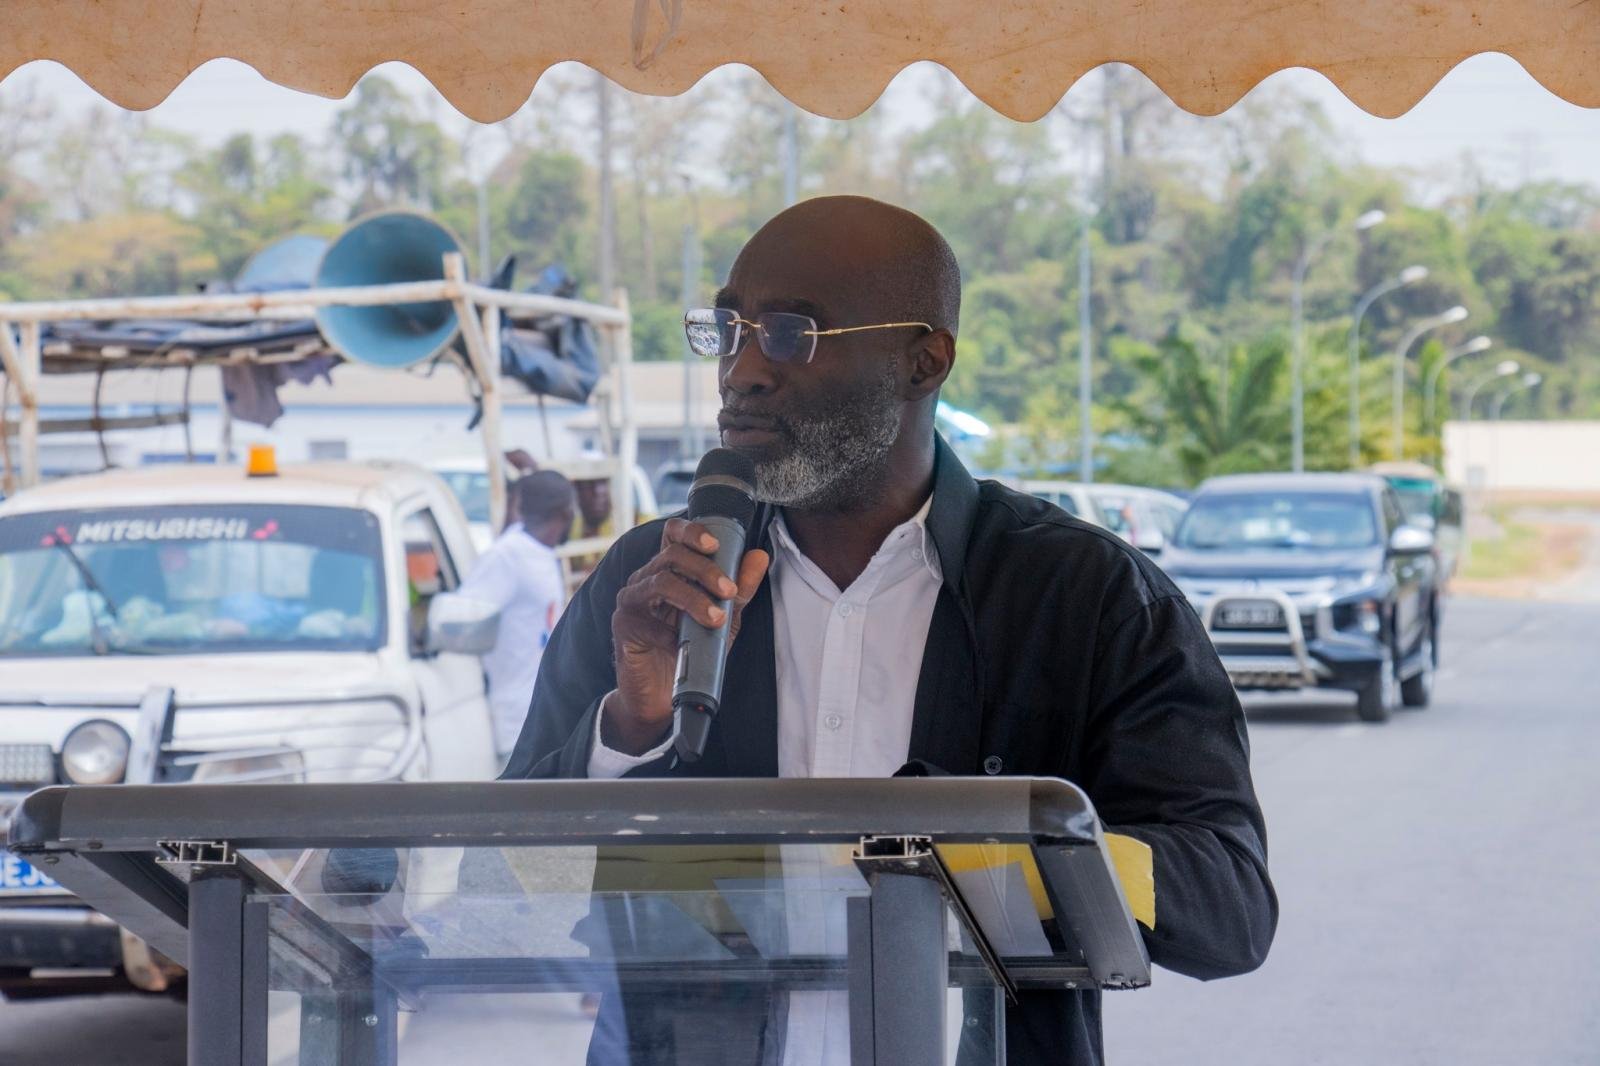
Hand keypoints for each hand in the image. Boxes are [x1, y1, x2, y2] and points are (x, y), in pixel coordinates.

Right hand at [603, 518, 768, 754]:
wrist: (664, 695)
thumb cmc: (692, 651)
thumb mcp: (724, 619)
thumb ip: (740, 590)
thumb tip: (759, 557)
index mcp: (669, 570)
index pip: (673, 534)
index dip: (692, 531)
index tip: (716, 544)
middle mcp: (647, 578)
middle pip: (671, 555)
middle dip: (705, 570)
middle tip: (728, 591)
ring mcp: (632, 600)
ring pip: (661, 582)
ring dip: (693, 597)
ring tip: (716, 618)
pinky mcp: (623, 624)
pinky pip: (646, 619)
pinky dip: (670, 631)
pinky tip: (683, 644)